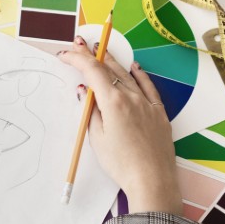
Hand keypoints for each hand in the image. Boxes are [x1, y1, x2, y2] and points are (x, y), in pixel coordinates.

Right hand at [59, 37, 181, 215]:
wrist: (152, 179)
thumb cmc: (122, 163)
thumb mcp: (98, 138)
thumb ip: (91, 111)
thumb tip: (85, 92)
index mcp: (114, 102)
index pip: (92, 71)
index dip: (77, 59)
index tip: (66, 55)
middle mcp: (132, 97)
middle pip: (110, 67)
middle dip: (93, 54)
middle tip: (80, 44)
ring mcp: (147, 103)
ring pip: (128, 74)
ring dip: (112, 61)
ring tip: (101, 51)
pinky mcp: (158, 113)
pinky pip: (148, 86)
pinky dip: (139, 74)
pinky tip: (135, 67)